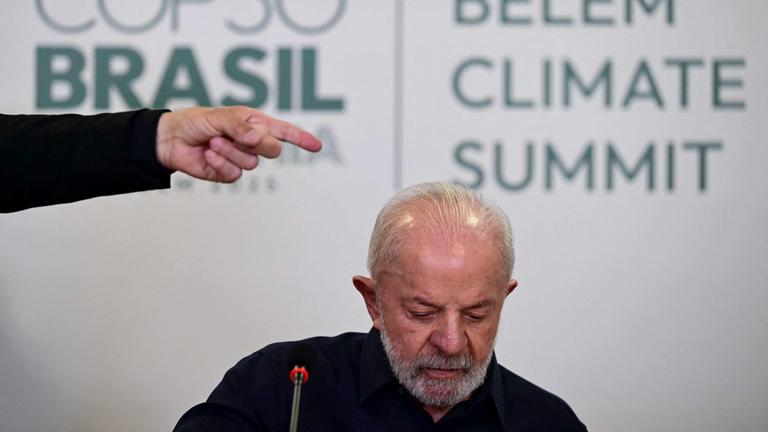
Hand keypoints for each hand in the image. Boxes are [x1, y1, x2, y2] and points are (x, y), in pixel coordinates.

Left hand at [155, 106, 321, 181]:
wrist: (170, 139)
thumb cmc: (195, 122)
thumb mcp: (220, 117)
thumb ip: (241, 127)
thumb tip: (259, 138)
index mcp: (254, 124)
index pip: (283, 132)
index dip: (300, 139)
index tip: (316, 146)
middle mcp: (251, 142)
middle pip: (272, 150)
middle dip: (257, 144)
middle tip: (239, 137)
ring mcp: (240, 159)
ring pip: (251, 163)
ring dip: (230, 151)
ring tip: (213, 141)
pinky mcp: (227, 173)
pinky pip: (234, 174)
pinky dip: (220, 163)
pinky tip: (208, 154)